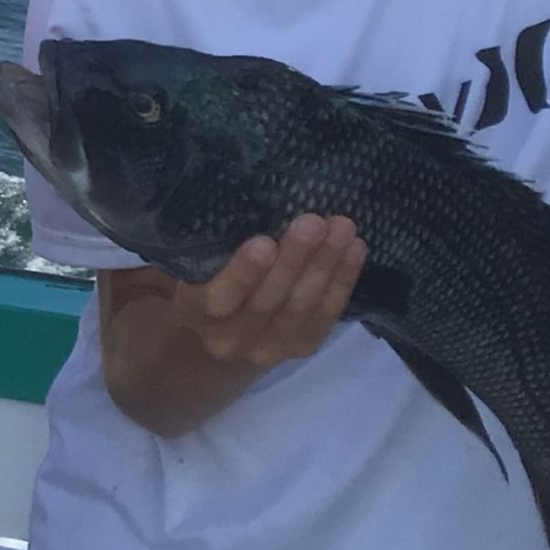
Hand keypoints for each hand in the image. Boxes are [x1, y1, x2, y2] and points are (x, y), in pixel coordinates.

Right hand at [172, 215, 365, 368]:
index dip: (242, 273)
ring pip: (301, 308)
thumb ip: (213, 244)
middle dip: (294, 260)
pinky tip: (355, 250)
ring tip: (342, 229)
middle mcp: (227, 340)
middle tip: (314, 222)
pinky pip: (326, 316)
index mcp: (193, 313)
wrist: (227, 323)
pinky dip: (342, 282)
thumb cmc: (207, 272)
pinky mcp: (301, 347)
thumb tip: (243, 201)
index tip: (264, 242)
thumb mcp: (198, 260)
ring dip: (325, 266)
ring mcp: (268, 348)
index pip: (217, 299)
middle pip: (266, 302)